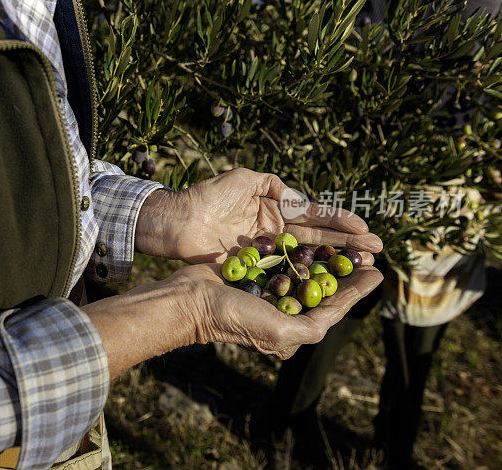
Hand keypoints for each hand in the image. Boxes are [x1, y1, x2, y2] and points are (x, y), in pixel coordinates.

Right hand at [83, 261, 383, 377]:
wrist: (189, 300)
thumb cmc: (233, 319)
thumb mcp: (279, 331)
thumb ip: (312, 327)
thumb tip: (338, 316)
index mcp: (290, 328)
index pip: (332, 308)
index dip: (355, 290)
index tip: (377, 273)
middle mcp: (282, 311)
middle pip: (322, 288)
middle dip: (345, 271)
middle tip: (366, 252)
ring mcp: (267, 290)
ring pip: (305, 270)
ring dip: (325, 257)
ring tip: (346, 241)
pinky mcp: (253, 272)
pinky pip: (283, 259)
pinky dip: (299, 249)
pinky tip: (312, 236)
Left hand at [136, 167, 382, 263]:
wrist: (178, 221)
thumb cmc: (208, 196)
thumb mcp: (244, 179)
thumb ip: (274, 185)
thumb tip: (300, 199)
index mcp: (276, 208)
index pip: (314, 214)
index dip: (339, 221)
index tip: (364, 228)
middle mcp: (276, 231)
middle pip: (318, 238)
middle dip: (347, 243)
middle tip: (377, 251)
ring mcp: (267, 252)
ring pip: (307, 257)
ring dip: (335, 261)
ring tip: (363, 265)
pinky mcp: (255, 268)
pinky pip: (285, 272)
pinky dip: (306, 277)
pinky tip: (328, 282)